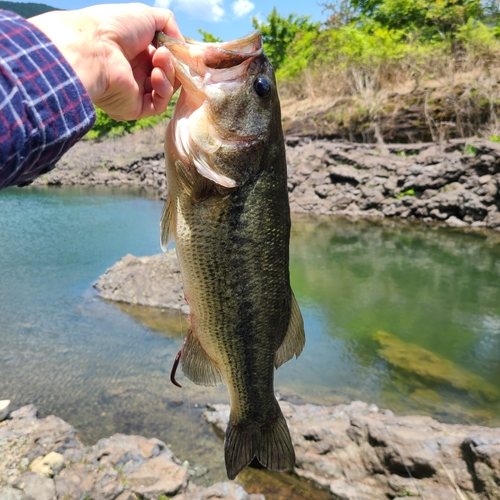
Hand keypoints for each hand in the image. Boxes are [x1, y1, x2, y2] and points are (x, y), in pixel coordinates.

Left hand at [29, 3, 182, 120]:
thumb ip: (169, 25)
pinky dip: (163, 89)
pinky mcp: (135, 108)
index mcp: (136, 51)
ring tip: (159, 59)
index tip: (179, 48)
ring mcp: (135, 91)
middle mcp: (135, 72)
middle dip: (172, 63)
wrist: (94, 48)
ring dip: (168, 73)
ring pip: (166, 89)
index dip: (175, 54)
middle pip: (168, 74)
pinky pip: (159, 104)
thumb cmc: (115, 27)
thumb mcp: (147, 16)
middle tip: (164, 53)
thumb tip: (180, 43)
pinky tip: (155, 75)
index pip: (165, 58)